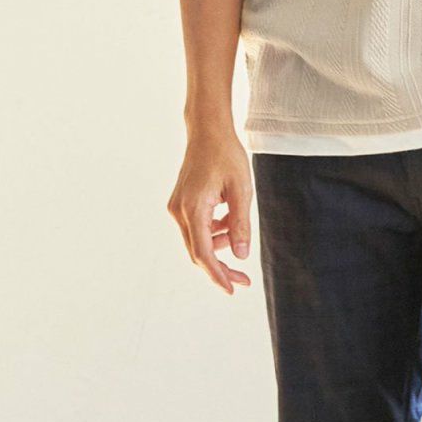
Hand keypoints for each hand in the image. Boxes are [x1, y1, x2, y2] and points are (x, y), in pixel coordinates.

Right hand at [168, 128, 253, 294]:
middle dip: (220, 268)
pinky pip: (196, 229)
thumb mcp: (241, 190)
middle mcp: (179, 212)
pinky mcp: (180, 204)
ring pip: (197, 242)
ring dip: (218, 247)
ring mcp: (177, 208)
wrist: (207, 132)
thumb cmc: (226, 155)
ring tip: (238, 232)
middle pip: (198, 253)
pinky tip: (228, 221)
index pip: (203, 253)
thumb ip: (240, 224)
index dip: (217, 275)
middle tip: (244, 280)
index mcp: (193, 209)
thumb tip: (241, 255)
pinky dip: (213, 233)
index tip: (232, 289)